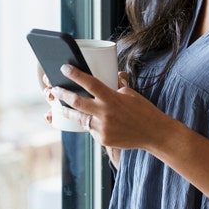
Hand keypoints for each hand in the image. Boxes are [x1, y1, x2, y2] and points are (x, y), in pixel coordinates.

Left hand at [49, 65, 168, 150]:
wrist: (154, 133)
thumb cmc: (143, 110)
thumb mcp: (129, 93)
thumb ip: (114, 88)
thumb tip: (107, 80)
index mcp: (112, 98)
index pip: (89, 83)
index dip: (75, 75)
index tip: (64, 68)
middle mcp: (105, 113)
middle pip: (77, 102)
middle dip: (62, 94)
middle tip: (54, 89)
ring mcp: (102, 128)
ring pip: (79, 118)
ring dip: (67, 112)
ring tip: (60, 107)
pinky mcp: (102, 139)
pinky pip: (90, 129)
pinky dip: (89, 124)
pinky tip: (88, 120)